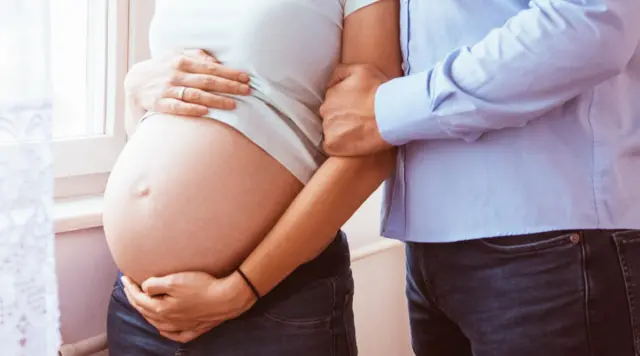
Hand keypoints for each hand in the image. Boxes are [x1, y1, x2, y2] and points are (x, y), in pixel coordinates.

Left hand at [121, 271, 256, 342]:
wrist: (227, 299)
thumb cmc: (202, 287)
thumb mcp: (175, 280)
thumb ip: (155, 284)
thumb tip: (144, 287)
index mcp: (161, 309)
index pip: (139, 298)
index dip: (130, 287)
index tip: (125, 277)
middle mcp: (168, 321)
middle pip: (145, 311)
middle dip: (134, 299)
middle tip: (129, 288)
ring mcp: (182, 327)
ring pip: (157, 324)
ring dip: (146, 314)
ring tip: (142, 304)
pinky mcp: (195, 329)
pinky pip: (175, 335)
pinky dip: (165, 332)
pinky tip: (163, 329)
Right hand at [125, 49, 250, 116]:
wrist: (133, 82)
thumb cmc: (162, 68)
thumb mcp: (175, 55)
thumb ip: (196, 55)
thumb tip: (215, 60)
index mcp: (182, 61)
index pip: (211, 67)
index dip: (230, 73)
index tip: (246, 78)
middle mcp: (176, 74)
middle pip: (208, 81)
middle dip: (229, 86)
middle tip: (247, 91)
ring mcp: (167, 89)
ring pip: (196, 95)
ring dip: (216, 100)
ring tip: (234, 104)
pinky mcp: (159, 103)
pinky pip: (177, 107)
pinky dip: (192, 109)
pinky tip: (206, 112)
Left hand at [319, 64, 393, 155]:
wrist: (391, 114)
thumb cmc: (381, 91)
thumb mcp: (361, 70)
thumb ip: (341, 72)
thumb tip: (331, 82)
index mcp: (331, 93)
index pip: (332, 101)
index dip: (345, 106)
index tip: (357, 110)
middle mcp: (326, 109)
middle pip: (330, 116)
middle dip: (342, 119)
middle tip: (360, 122)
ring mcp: (328, 128)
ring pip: (330, 132)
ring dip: (341, 133)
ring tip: (360, 133)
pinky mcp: (332, 144)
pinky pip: (331, 147)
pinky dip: (340, 147)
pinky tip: (354, 144)